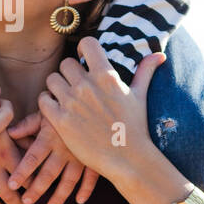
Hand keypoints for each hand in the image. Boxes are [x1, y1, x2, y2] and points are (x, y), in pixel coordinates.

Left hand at [3, 111, 99, 203]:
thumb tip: (10, 133)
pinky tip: (79, 201)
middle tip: (26, 201)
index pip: (33, 157)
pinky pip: (92, 176)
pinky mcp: (95, 156)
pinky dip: (87, 189)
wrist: (92, 101)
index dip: (22, 172)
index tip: (11, 185)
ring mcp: (81, 154)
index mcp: (50, 136)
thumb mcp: (46, 112)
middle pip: (49, 172)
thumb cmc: (64, 106)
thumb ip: (28, 124)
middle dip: (37, 188)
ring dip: (60, 195)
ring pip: (70, 179)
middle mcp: (65, 147)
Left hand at [37, 38, 164, 189]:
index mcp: (107, 76)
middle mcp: (87, 86)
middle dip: (70, 73)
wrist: (128, 160)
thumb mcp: (140, 96)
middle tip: (76, 85)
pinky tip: (58, 109)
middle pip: (66, 63)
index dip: (83, 50)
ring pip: (52, 80)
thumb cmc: (136, 127)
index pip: (86, 43)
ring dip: (57, 87)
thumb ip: (146, 71)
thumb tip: (159, 54)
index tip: (84, 59)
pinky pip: (43, 100)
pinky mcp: (60, 120)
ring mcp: (72, 103)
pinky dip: (48, 102)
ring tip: (66, 97)